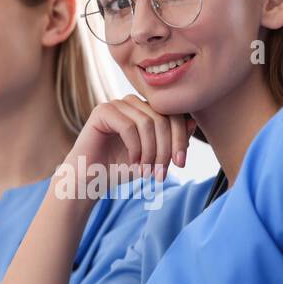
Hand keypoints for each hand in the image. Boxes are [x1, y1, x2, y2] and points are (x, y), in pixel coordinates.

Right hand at [65, 95, 194, 187]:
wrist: (90, 180)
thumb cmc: (120, 168)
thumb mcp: (153, 157)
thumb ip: (172, 141)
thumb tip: (192, 123)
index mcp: (145, 110)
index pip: (173, 115)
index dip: (180, 138)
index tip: (181, 164)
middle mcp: (131, 103)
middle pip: (162, 118)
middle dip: (165, 149)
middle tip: (160, 173)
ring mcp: (116, 104)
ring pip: (147, 122)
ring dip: (150, 151)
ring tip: (146, 171)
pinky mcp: (102, 111)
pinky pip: (128, 126)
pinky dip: (135, 148)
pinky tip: (132, 162)